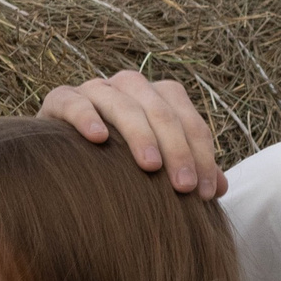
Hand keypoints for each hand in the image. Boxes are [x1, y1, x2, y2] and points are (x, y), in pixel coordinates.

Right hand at [38, 71, 226, 196]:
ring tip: (151, 167)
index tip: (205, 194)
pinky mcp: (60, 99)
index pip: (188, 120)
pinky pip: (75, 101)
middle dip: (177, 149)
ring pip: (122, 103)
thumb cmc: (117, 163)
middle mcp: (129, 86)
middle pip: (160, 110)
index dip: (201, 156)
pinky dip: (87, 116)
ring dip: (140, 134)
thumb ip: (187, 170)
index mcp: (157, 97)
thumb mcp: (156, 166)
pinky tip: (98, 139)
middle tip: (185, 187)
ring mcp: (94, 89)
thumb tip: (220, 188)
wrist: (63, 157)